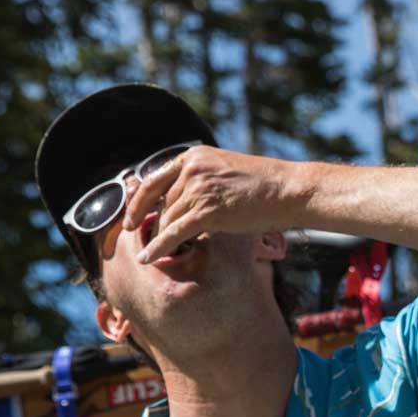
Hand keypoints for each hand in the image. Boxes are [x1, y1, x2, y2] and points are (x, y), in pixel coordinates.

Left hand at [127, 146, 304, 264]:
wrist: (287, 190)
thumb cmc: (264, 186)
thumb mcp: (226, 173)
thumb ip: (203, 181)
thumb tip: (186, 201)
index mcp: (194, 157)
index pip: (154, 180)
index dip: (138, 202)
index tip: (130, 218)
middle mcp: (191, 169)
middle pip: (162, 204)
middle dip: (153, 226)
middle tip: (143, 243)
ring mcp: (197, 189)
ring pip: (166, 220)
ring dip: (160, 239)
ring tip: (157, 256)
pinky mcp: (206, 211)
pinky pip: (173, 233)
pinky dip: (158, 248)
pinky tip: (148, 259)